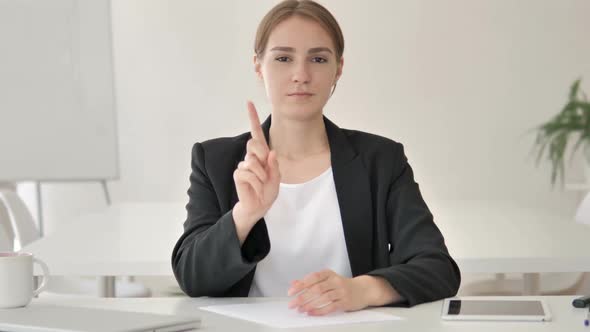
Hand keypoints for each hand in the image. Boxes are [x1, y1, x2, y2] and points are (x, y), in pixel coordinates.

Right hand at [233, 101, 280, 225]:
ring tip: (262, 184)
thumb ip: (274, 166)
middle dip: (261, 155)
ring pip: (252, 162)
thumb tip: (270, 153)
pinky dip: (256, 181)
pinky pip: (247, 172)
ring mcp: (243, 165)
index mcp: (262, 154)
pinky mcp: (238, 174)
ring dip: (262, 175)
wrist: (258, 206)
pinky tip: (255, 187)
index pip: (257, 134)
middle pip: (254, 143)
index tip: (249, 102)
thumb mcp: (276, 178)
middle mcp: (251, 157)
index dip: (252, 118)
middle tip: (266, 171)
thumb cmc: (267, 191)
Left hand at [286, 270, 370, 315]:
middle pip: (317, 288)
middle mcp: (335, 281)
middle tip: (292, 304)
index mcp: (328, 274)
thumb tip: (294, 283)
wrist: (363, 290)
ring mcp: (341, 291)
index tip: (291, 292)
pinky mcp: (345, 302)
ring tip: (300, 309)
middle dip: (302, 297)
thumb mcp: (326, 280)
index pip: (312, 278)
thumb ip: (310, 281)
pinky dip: (320, 310)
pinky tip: (311, 313)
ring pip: (323, 298)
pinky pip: (331, 307)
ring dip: (310, 304)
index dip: (301, 285)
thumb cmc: (341, 285)